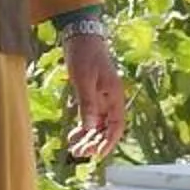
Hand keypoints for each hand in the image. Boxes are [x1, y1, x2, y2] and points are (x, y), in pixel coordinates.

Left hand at [63, 31, 126, 159]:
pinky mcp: (91, 96)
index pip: (117, 125)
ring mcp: (100, 98)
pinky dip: (83, 128)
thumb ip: (88, 104)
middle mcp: (110, 100)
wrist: (81, 36)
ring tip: (74, 148)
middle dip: (95, 142)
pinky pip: (89, 117)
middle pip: (107, 128)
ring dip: (88, 138)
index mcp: (114, 96)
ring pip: (97, 125)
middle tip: (79, 153)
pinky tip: (73, 135)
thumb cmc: (85, 55)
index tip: (97, 154)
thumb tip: (90, 128)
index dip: (109, 141)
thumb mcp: (84, 80)